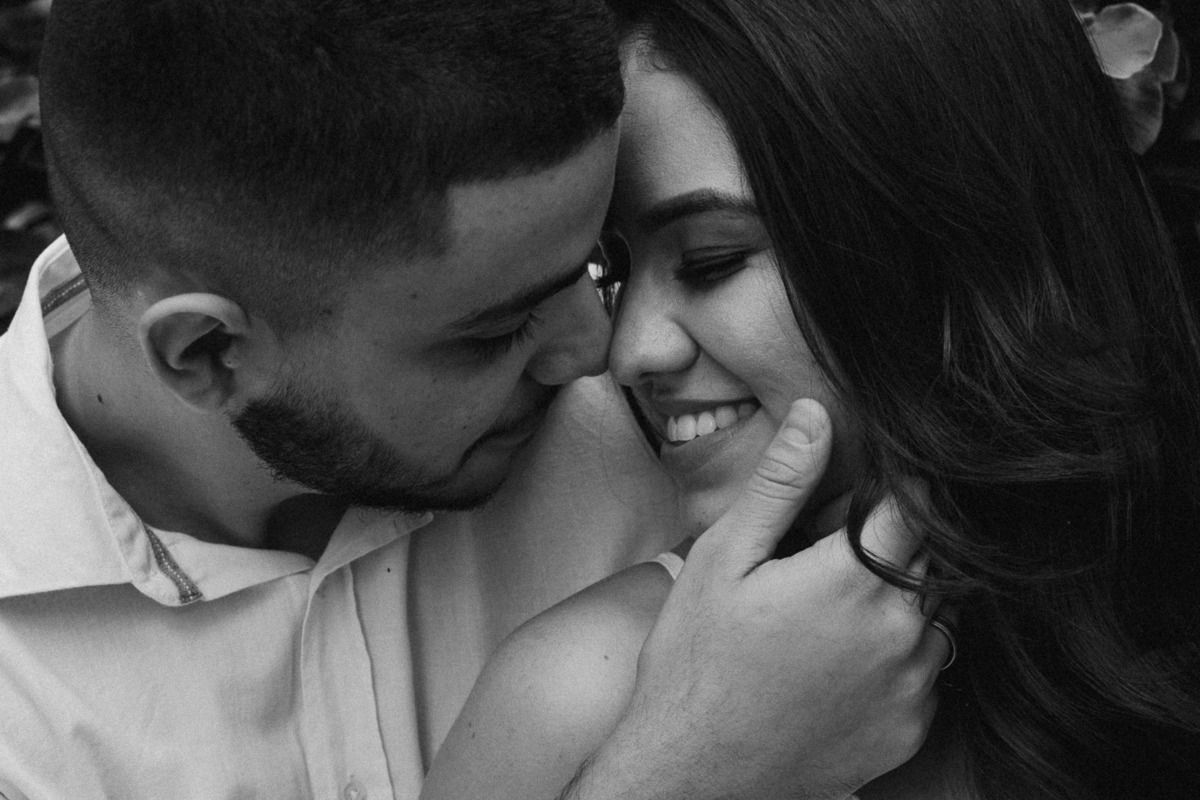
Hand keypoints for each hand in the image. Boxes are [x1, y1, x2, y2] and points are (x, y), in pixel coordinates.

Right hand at [568, 399, 947, 799]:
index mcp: (855, 581)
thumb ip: (781, 484)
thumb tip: (818, 415)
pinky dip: (901, 652)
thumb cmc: (698, 660)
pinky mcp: (911, 729)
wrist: (694, 770)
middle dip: (898, 540)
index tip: (872, 489)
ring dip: (905, 595)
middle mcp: (901, 634)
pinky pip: (929, 669)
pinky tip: (843, 657)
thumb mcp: (725, 559)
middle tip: (834, 551)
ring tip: (834, 606)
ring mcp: (912, 687)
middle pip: (934, 556)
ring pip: (939, 612)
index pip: (919, 505)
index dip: (899, 487)